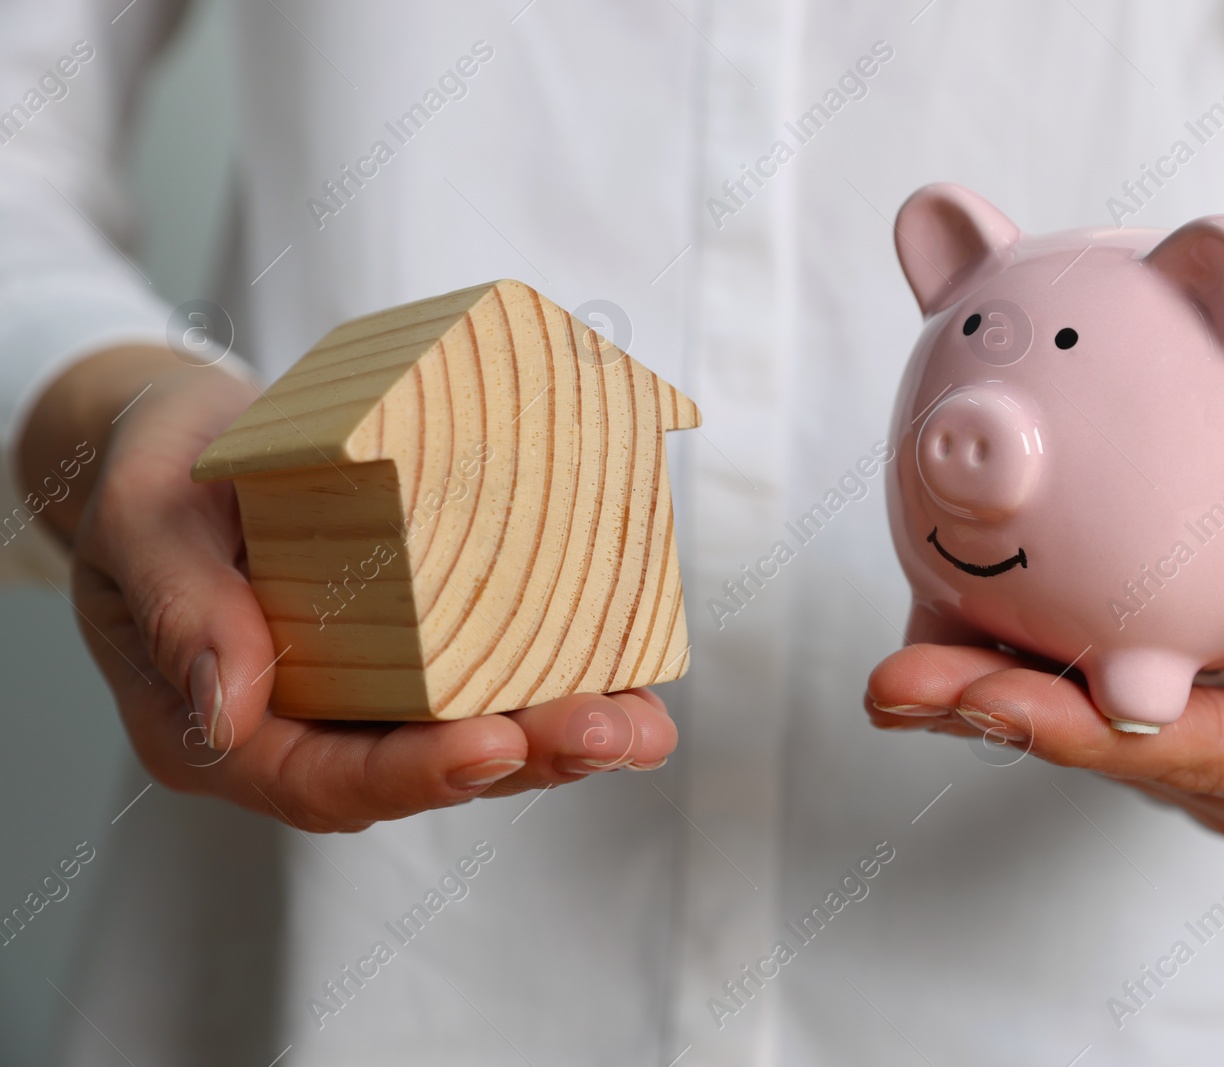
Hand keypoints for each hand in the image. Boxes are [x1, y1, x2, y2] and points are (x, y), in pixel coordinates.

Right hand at [23, 347, 676, 832]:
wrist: (191, 437)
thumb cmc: (159, 472)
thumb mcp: (144, 519)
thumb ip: (179, 609)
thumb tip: (224, 714)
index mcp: (222, 728)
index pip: (324, 780)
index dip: (414, 775)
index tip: (494, 744)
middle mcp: (304, 730)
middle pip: (421, 772)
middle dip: (525, 759)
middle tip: (609, 732)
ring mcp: (367, 697)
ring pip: (471, 738)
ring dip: (561, 736)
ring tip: (643, 723)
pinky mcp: (416, 654)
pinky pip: (489, 682)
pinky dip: (560, 683)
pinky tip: (632, 679)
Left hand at [865, 404, 1223, 847]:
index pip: (1199, 755)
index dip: (1089, 735)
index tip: (993, 699)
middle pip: (1118, 754)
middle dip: (1002, 722)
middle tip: (900, 683)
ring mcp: (1215, 760)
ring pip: (1086, 732)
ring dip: (985, 703)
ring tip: (895, 671)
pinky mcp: (1178, 718)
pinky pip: (1083, 694)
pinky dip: (1011, 664)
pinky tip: (936, 629)